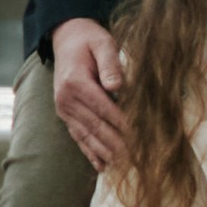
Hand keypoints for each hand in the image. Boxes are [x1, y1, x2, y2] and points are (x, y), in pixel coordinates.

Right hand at [52, 18, 129, 171]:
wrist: (66, 38)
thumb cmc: (89, 40)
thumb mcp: (102, 43)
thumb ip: (110, 63)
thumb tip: (117, 85)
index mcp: (76, 83)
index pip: (105, 109)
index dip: (124, 124)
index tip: (142, 137)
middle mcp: (66, 100)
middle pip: (97, 127)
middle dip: (119, 145)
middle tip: (140, 159)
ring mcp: (64, 110)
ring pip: (88, 137)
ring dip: (107, 154)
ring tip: (126, 168)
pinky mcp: (65, 115)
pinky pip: (78, 137)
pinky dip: (91, 153)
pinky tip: (102, 167)